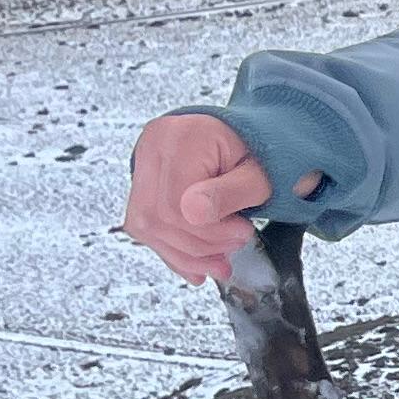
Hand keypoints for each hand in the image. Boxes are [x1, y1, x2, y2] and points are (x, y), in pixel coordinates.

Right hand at [121, 112, 299, 284]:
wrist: (240, 136)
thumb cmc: (252, 149)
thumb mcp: (257, 172)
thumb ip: (230, 193)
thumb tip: (196, 215)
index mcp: (180, 139)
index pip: (176, 204)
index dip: (208, 231)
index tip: (240, 234)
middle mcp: (153, 150)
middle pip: (158, 218)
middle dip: (198, 246)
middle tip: (232, 247)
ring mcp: (142, 166)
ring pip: (146, 227)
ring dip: (185, 254)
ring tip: (217, 261)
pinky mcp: (141, 186)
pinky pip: (145, 228)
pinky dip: (173, 250)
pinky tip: (196, 262)